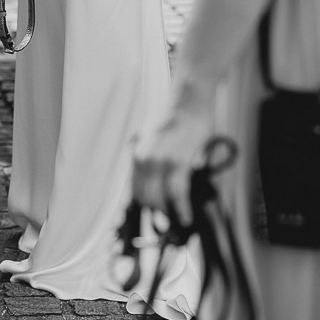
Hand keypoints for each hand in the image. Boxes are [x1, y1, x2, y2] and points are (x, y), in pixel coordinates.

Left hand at [133, 80, 215, 225]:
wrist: (189, 97)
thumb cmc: (174, 115)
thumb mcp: (150, 134)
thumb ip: (147, 155)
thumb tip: (150, 179)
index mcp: (136, 152)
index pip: (130, 188)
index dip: (133, 208)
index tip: (135, 222)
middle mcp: (143, 158)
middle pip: (143, 197)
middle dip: (154, 213)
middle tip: (164, 221)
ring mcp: (160, 160)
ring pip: (159, 198)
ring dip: (167, 213)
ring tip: (176, 220)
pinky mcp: (179, 161)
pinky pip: (177, 193)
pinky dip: (181, 208)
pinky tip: (186, 215)